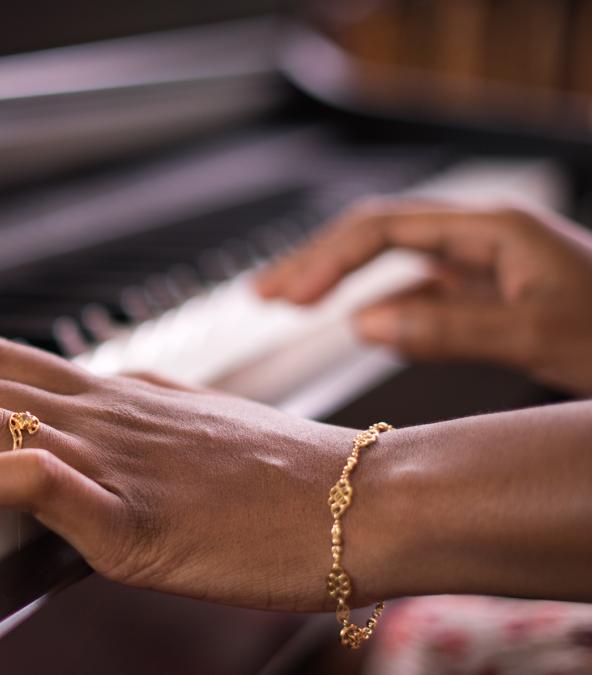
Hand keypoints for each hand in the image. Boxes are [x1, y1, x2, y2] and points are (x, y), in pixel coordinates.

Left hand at [0, 337, 365, 610]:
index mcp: (121, 395)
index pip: (0, 365)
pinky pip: (33, 475)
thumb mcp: (200, 438)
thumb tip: (88, 446)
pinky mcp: (132, 514)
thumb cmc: (292, 480)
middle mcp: (106, 411)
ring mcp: (115, 456)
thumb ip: (138, 432)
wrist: (365, 499)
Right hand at [255, 200, 591, 395]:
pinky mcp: (491, 294)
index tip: (287, 295)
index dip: (327, 259)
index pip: (383, 229)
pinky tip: (358, 323)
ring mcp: (486, 266)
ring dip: (341, 280)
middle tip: (265, 294)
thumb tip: (364, 322)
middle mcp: (483, 240)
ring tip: (289, 303)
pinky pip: (420, 291)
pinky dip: (381, 305)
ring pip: (394, 263)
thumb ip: (446, 328)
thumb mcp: (535, 337)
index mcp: (492, 230)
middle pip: (378, 237)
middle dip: (318, 262)